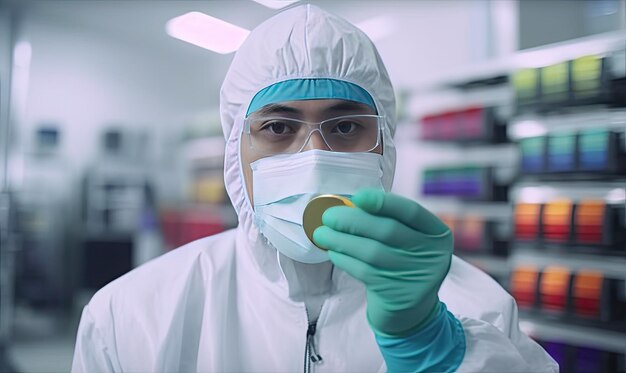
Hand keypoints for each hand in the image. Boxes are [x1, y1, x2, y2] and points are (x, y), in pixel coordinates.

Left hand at [313, 189, 452, 336]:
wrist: (411, 311)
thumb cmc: (402, 263)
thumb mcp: (408, 241)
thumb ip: (389, 222)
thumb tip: (350, 205)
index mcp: (436, 233)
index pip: (411, 211)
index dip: (384, 202)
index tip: (358, 197)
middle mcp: (431, 254)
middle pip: (388, 230)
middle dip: (353, 220)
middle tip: (328, 216)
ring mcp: (415, 275)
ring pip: (372, 251)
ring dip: (341, 240)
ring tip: (322, 233)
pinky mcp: (396, 294)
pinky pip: (364, 271)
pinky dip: (344, 259)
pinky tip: (333, 251)